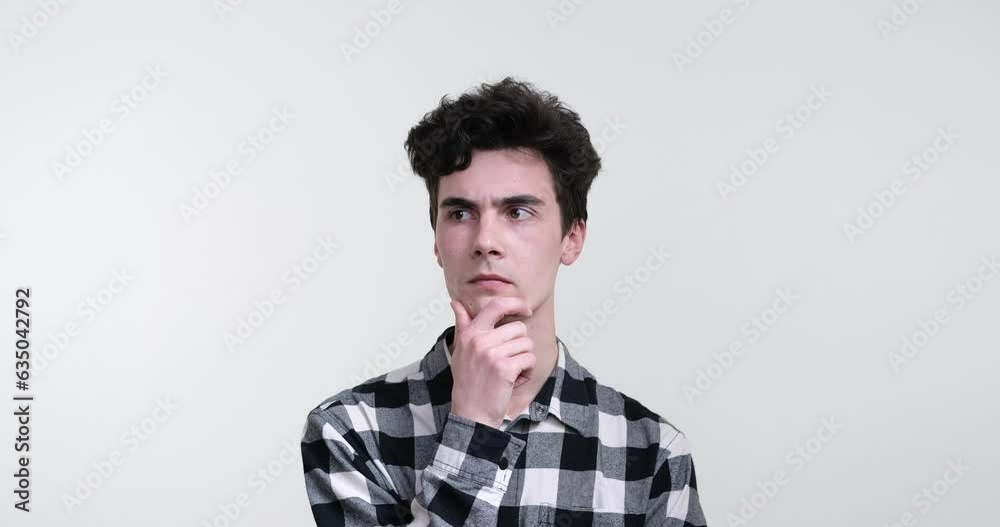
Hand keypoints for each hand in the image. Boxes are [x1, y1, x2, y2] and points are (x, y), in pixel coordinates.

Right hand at [448, 296, 535, 428]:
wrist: (471, 414)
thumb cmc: (468, 383)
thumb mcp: (460, 351)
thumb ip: (462, 325)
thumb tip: (455, 303)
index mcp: (470, 334)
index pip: (496, 305)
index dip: (515, 303)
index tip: (525, 309)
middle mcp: (480, 341)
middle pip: (519, 328)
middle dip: (520, 345)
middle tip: (508, 362)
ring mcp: (492, 354)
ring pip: (527, 344)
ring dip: (524, 360)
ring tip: (509, 373)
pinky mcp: (505, 368)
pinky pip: (530, 360)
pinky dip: (527, 372)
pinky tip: (513, 381)